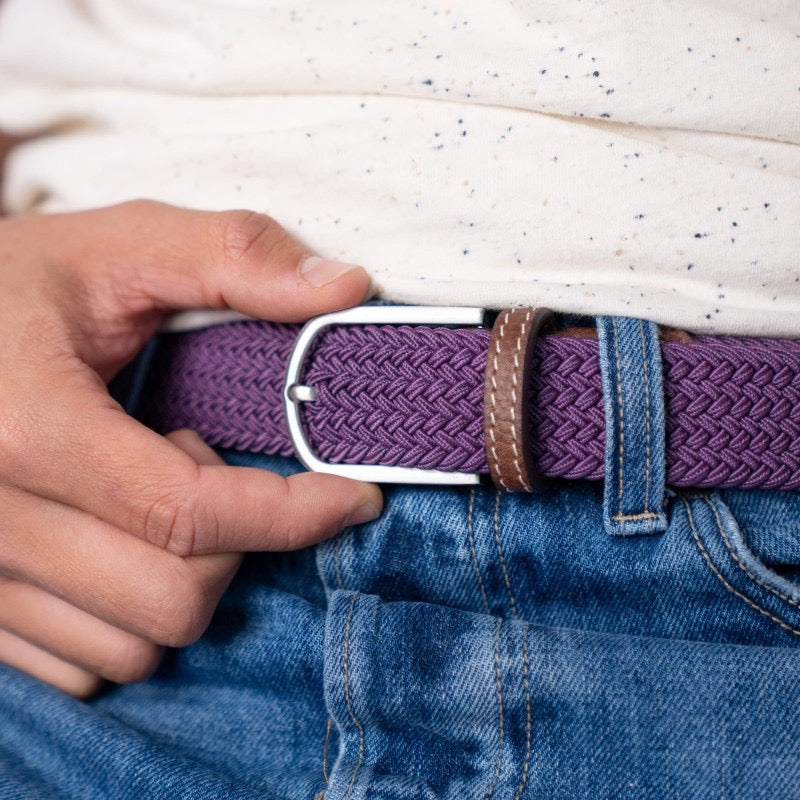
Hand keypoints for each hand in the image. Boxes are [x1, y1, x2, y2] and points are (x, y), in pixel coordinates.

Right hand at [0, 200, 382, 696]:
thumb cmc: (16, 284)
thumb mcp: (121, 245)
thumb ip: (233, 256)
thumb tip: (345, 287)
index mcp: (31, 430)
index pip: (190, 514)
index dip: (294, 514)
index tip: (354, 495)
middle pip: (173, 599)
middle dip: (233, 546)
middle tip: (208, 466)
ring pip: (133, 649)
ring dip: (184, 582)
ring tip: (154, 498)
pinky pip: (82, 667)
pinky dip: (129, 620)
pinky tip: (120, 546)